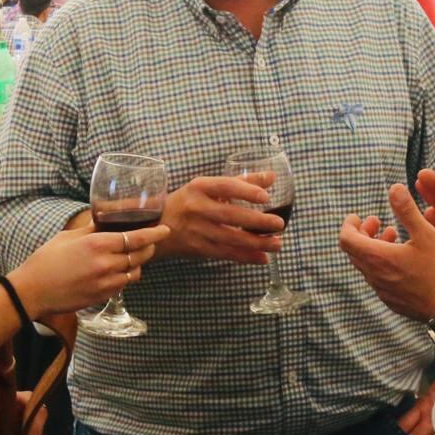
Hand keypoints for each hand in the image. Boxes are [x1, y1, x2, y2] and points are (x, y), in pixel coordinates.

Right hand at [7, 223, 169, 319]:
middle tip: (150, 242)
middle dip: (149, 248)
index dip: (154, 234)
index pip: (136, 237)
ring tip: (132, 258)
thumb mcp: (69, 236)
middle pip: (140, 255)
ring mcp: (105, 282)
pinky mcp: (102, 296)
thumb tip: (108, 221)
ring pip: (135, 272)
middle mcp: (106, 263)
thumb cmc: (47, 259)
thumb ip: (93, 229)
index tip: (165, 229)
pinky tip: (117, 272)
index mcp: (97, 244)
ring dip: (138, 264)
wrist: (33, 290)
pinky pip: (123, 285)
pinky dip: (125, 277)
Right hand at [155, 175, 284, 264]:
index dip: (246, 191)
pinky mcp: (197, 248)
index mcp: (199, 187)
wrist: (155, 225)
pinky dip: (245, 257)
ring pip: (230, 238)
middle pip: (230, 215)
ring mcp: (196, 230)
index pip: (225, 186)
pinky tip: (263, 257)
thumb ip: (241, 182)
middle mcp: (196, 208)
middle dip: (257, 221)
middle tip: (279, 224)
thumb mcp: (208, 186)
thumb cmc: (188, 201)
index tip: (266, 197)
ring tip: (277, 244)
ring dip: (256, 243)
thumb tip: (271, 177)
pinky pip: (225, 253)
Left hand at [339, 184, 434, 321]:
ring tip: (393, 236)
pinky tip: (403, 259)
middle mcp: (375, 276)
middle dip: (362, 234)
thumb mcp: (426, 234)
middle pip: (354, 252)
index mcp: (378, 258)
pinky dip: (382, 264)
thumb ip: (406, 210)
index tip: (359, 216)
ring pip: (367, 266)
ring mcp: (382, 291)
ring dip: (373, 248)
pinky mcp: (392, 301)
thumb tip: (394, 188)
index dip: (349, 225)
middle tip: (378, 222)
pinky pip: (378, 278)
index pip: (346, 240)